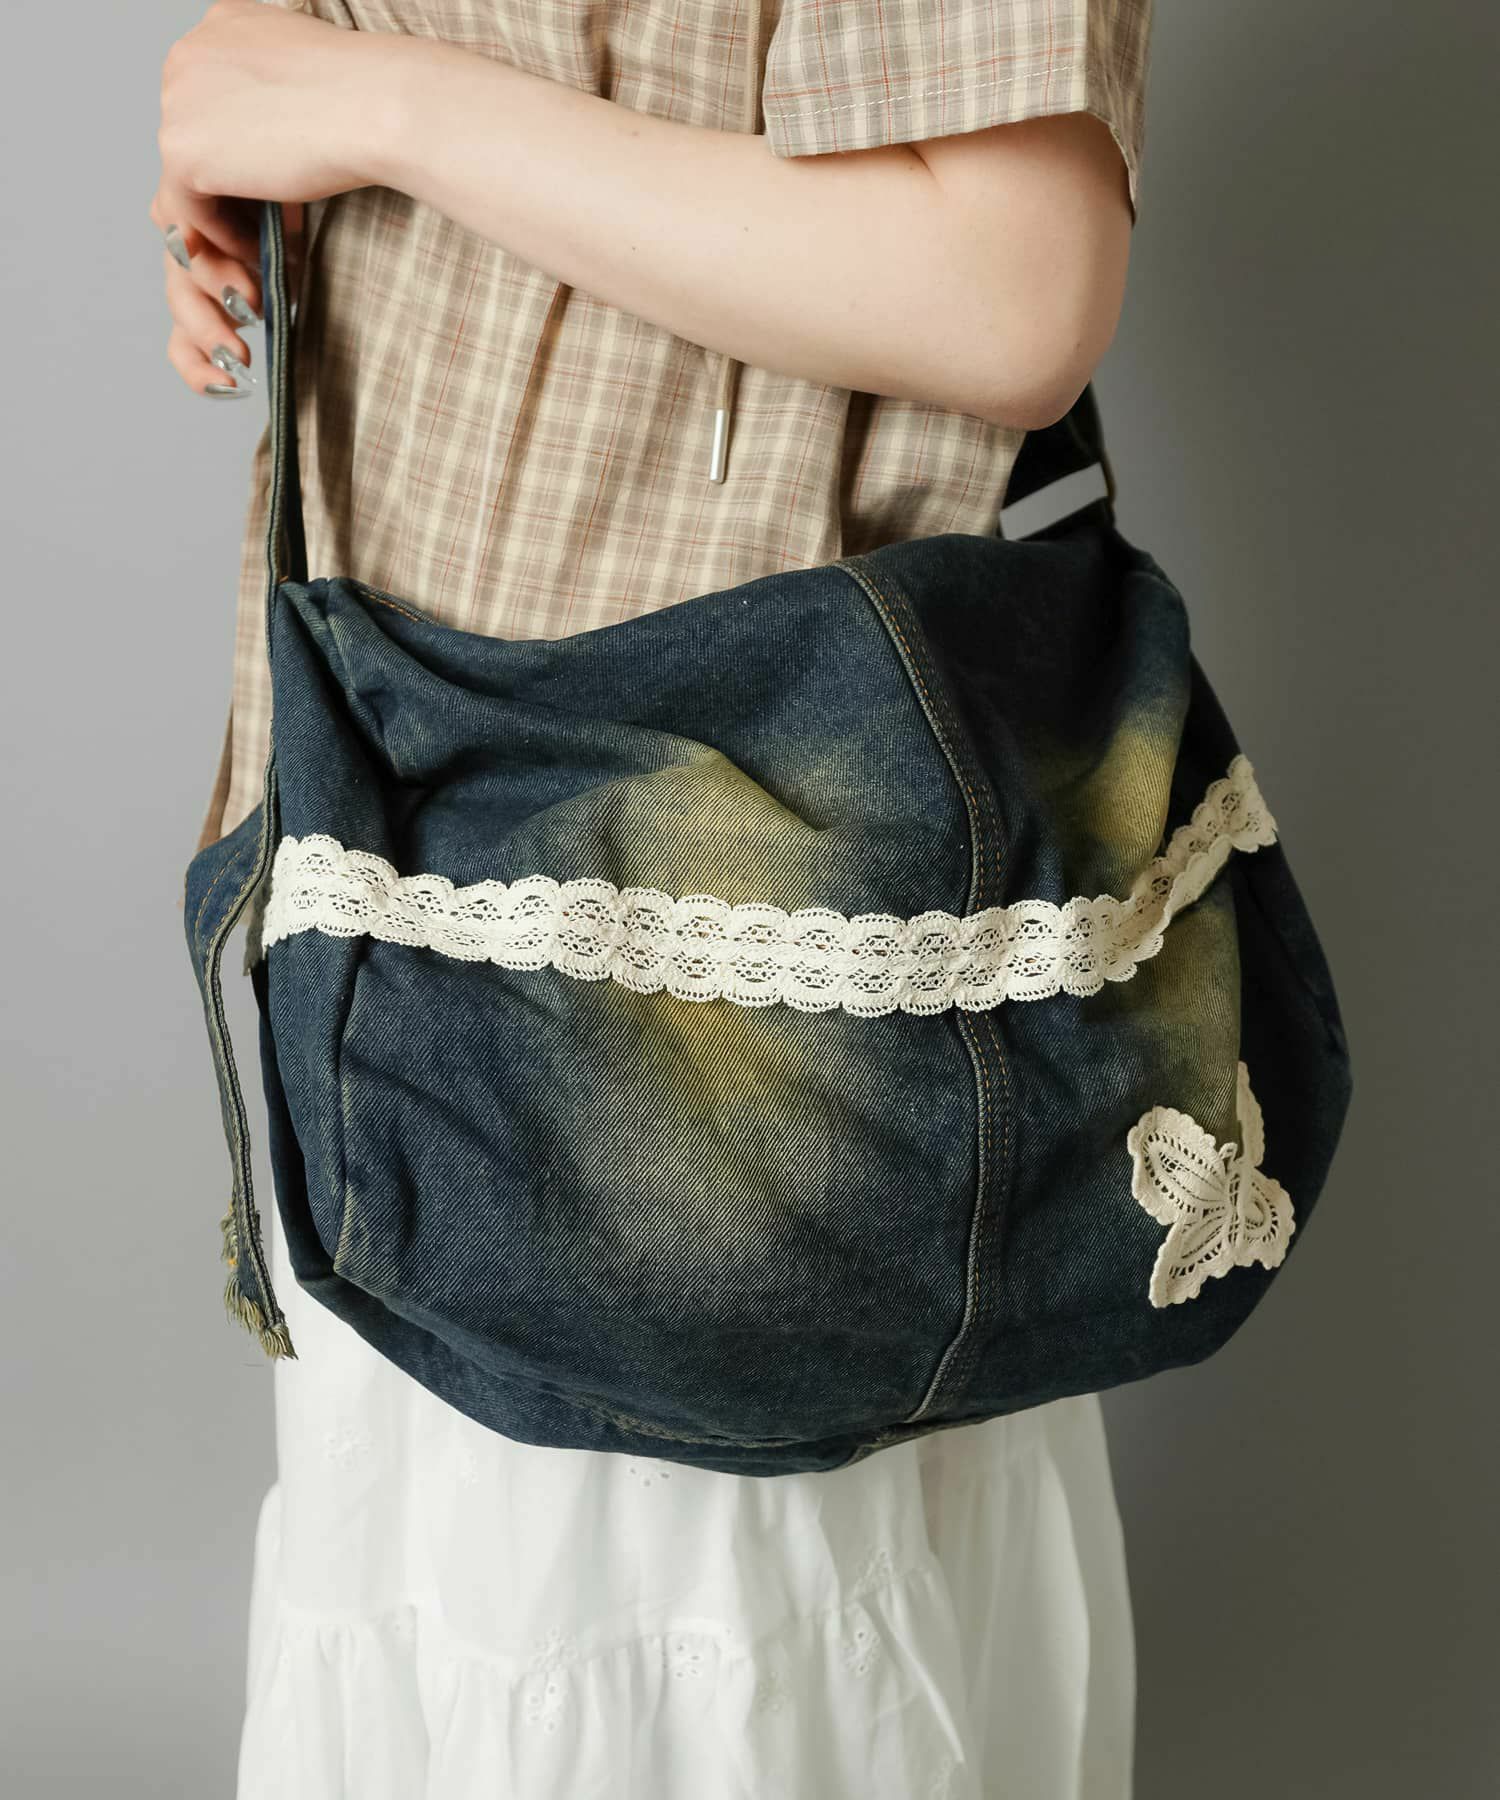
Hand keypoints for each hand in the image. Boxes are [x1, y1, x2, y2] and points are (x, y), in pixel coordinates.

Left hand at [150, 0, 384, 395]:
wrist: (382, 105)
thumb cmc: (374, 99)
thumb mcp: (312, 90)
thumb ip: (276, 109)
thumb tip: (267, 160)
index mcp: (223, 29)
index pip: (214, 105)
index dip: (241, 160)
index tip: (274, 201)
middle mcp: (189, 55)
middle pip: (194, 143)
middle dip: (228, 199)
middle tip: (265, 240)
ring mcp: (178, 100)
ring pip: (187, 181)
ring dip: (225, 228)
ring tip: (264, 261)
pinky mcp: (182, 150)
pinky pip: (189, 212)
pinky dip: (225, 240)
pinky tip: (264, 256)